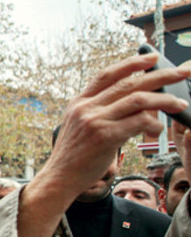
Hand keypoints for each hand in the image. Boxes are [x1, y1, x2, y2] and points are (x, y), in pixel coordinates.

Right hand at [43, 52, 190, 200]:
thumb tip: (137, 103)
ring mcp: (95, 121)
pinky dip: (154, 124)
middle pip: (129, 83)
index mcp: (79, 102)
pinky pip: (139, 122)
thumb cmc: (74, 156)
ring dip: (164, 100)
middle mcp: (86, 108)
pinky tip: (158, 129)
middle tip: (181, 74)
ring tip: (179, 104)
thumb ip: (101, 112)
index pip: (107, 74)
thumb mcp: (80, 126)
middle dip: (160, 76)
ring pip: (138, 100)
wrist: (59, 178)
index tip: (152, 58)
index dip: (131, 63)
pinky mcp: (105, 137)